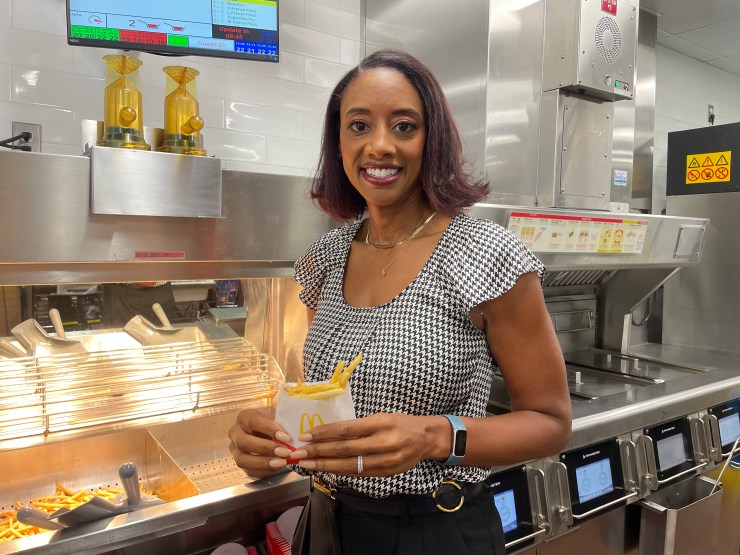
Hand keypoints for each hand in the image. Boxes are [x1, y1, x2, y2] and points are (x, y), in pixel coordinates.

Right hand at [228, 407, 294, 477]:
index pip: (253, 421)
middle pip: (244, 443)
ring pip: (242, 460)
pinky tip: (278, 467)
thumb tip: (291, 434)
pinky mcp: (241, 464)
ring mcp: (235, 450)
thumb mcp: (277, 417)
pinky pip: (249, 471)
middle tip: (285, 452)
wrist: (269, 433)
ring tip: (282, 462)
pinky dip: (265, 471)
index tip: (286, 437)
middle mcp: (235, 433)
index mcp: (244, 417)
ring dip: (264, 462)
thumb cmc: (273, 423)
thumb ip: (282, 423)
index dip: (269, 429)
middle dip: (266, 448)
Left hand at [288, 413, 443, 476]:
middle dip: (319, 452)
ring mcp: (386, 461)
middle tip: (299, 454)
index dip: (324, 433)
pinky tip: (327, 470)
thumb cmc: (400, 423)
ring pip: (350, 466)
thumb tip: (328, 434)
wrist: (426, 438)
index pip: (346, 429)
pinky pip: (359, 473)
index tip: (306, 436)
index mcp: (381, 423)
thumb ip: (358, 427)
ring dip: (326, 466)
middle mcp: (384, 443)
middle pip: (345, 449)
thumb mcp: (380, 417)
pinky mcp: (387, 473)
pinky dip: (341, 472)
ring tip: (307, 465)